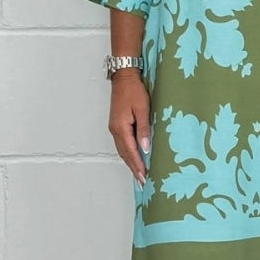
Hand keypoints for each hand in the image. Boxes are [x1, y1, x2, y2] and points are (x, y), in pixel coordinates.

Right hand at [108, 70, 150, 185]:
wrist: (124, 77)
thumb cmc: (134, 91)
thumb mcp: (143, 109)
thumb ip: (144, 129)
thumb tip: (145, 148)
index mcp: (121, 128)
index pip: (130, 152)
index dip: (137, 166)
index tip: (143, 177)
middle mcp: (115, 130)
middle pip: (124, 154)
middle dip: (133, 168)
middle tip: (142, 182)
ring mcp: (114, 128)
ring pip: (122, 150)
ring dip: (130, 163)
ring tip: (138, 174)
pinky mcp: (116, 125)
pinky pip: (122, 144)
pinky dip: (127, 154)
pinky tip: (133, 158)